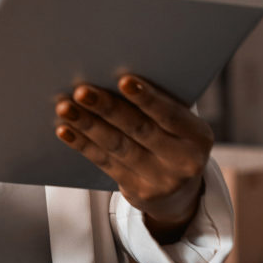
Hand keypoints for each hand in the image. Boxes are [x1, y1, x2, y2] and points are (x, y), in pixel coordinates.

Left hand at [55, 75, 212, 242]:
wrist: (181, 191)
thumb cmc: (173, 136)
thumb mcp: (180, 122)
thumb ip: (159, 100)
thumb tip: (114, 69)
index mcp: (198, 136)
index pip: (171, 115)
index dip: (147, 98)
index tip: (123, 79)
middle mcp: (184, 161)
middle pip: (139, 130)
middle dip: (108, 108)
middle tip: (82, 90)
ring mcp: (161, 181)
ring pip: (117, 147)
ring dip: (88, 125)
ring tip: (65, 107)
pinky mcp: (138, 193)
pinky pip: (105, 163)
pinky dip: (83, 144)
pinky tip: (65, 130)